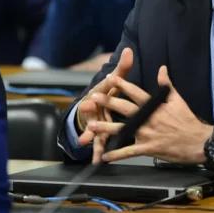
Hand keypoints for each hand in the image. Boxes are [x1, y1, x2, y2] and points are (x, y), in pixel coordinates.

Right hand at [76, 48, 133, 163]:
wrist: (92, 105)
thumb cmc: (105, 93)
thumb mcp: (114, 80)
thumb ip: (122, 68)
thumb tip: (129, 51)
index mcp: (101, 94)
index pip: (100, 91)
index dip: (97, 93)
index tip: (93, 95)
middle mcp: (96, 108)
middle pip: (93, 110)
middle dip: (89, 112)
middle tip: (86, 110)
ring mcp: (96, 122)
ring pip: (93, 129)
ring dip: (88, 135)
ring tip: (84, 142)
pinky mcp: (99, 134)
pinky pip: (100, 144)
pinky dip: (98, 152)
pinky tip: (96, 161)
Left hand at [88, 65, 213, 163]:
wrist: (199, 141)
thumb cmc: (188, 120)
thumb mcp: (178, 100)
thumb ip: (167, 84)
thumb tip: (162, 68)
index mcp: (156, 106)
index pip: (136, 93)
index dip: (123, 85)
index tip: (111, 79)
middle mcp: (149, 119)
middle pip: (126, 109)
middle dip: (109, 103)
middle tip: (94, 97)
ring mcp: (148, 134)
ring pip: (124, 130)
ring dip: (106, 128)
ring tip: (91, 126)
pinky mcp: (149, 149)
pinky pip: (130, 152)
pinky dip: (117, 154)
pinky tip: (105, 156)